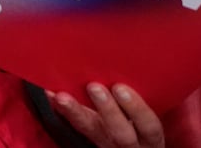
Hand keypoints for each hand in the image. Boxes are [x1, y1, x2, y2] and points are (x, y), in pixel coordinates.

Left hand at [50, 83, 164, 147]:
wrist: (131, 144)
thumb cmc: (143, 122)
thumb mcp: (148, 117)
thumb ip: (143, 98)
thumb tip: (134, 61)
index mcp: (150, 137)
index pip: (149, 126)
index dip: (137, 109)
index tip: (120, 88)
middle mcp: (130, 144)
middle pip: (121, 134)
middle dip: (107, 110)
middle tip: (93, 86)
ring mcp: (107, 143)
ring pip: (92, 131)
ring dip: (76, 112)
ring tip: (61, 95)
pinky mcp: (91, 140)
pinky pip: (75, 128)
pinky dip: (61, 111)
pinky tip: (50, 95)